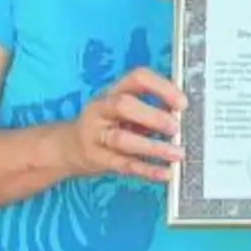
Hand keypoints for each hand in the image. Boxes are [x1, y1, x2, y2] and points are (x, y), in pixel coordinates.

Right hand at [60, 67, 185, 182]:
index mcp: (114, 90)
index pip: (137, 78)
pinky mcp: (95, 158)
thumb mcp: (123, 110)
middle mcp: (101, 108)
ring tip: (177, 153)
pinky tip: (165, 173)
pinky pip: (122, 164)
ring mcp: (95, 134)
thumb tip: (181, 117)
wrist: (69, 146)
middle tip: (176, 128)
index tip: (182, 103)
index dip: (161, 87)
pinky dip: (146, 170)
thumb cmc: (107, 124)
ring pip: (122, 139)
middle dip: (153, 116)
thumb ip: (149, 109)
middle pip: (123, 105)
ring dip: (152, 147)